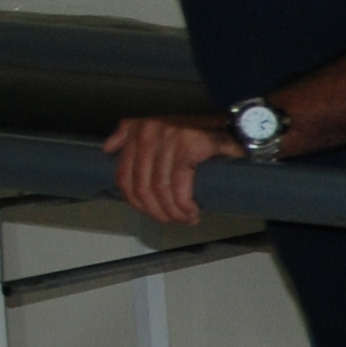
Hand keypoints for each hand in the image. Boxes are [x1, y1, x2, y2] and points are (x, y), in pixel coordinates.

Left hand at [103, 114, 243, 224]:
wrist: (237, 126)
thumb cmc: (199, 132)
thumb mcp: (159, 128)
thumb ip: (130, 135)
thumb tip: (108, 147)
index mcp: (139, 129)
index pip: (124, 176)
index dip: (136, 202)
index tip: (151, 212)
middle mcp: (149, 131)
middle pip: (141, 186)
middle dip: (156, 211)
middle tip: (170, 220)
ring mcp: (169, 136)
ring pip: (160, 189)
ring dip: (173, 212)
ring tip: (185, 218)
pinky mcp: (189, 144)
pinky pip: (179, 185)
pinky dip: (184, 205)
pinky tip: (192, 211)